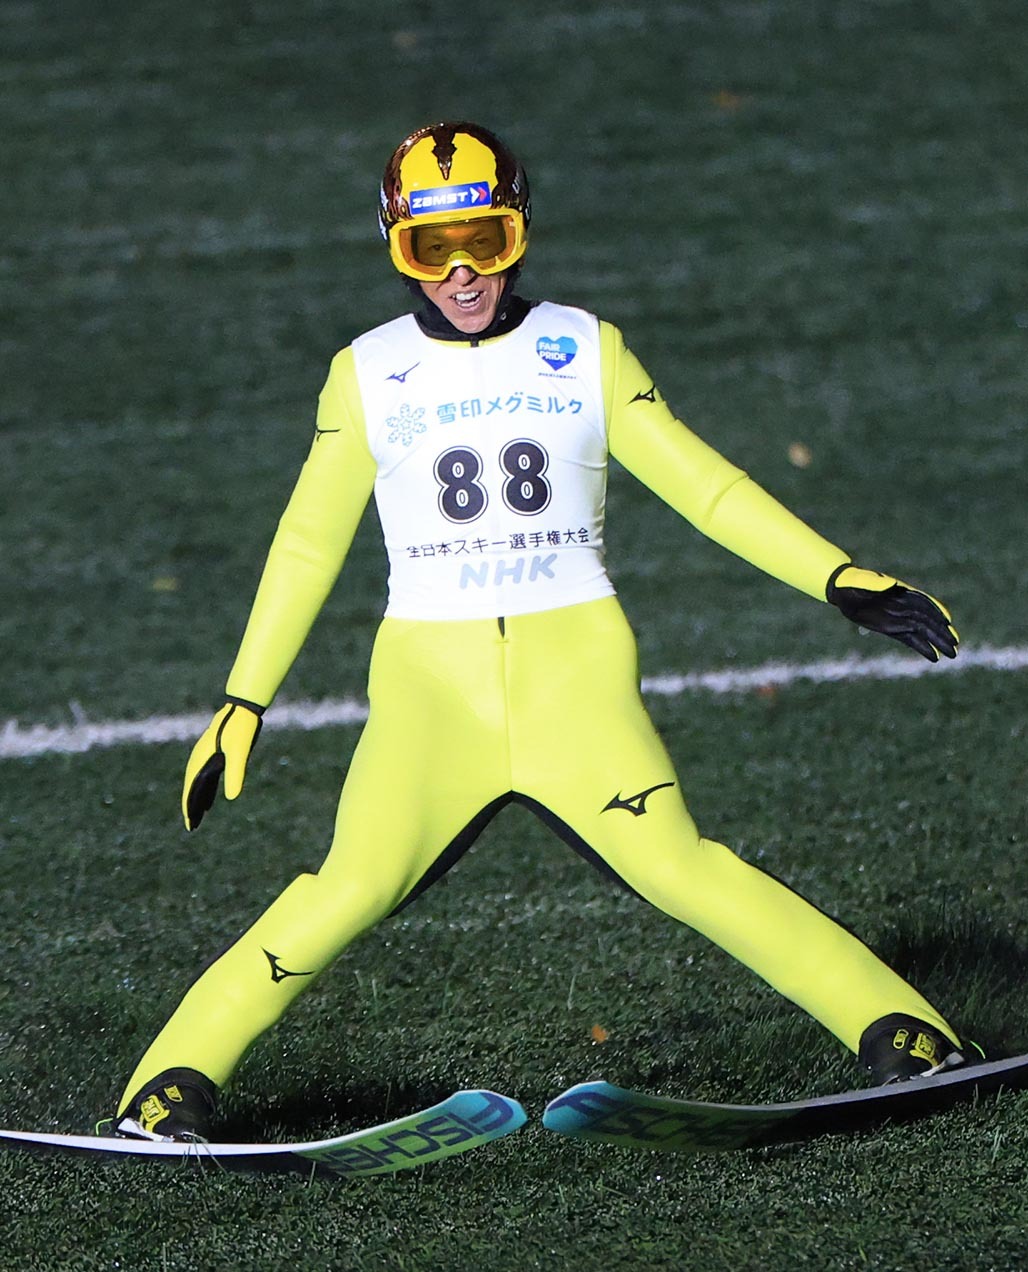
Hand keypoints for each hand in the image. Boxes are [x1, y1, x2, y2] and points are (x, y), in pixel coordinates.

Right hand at [181, 700, 263, 829]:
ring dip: (197, 800)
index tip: (190, 824)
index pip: (192, 789)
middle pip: (192, 788)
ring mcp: (205, 755)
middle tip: (192, 826)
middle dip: (191, 807)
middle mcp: (199, 759)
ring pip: (197, 783)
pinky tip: (210, 801)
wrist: (242, 707)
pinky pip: (205, 777)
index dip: (190, 807)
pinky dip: (205, 791)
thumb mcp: (239, 752)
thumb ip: (235, 773)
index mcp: (202, 760)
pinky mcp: (213, 753)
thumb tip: (232, 797)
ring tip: (198, 818)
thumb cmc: (241, 728)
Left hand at [826, 564, 958, 662]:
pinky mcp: (892, 628)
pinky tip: (934, 657)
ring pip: (923, 631)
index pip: (923, 603)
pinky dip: (923, 648)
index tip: (948, 622)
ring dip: (938, 642)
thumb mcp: (861, 581)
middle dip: (942, 632)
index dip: (936, 612)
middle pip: (928, 620)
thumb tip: (892, 584)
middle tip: (956, 645)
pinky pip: (911, 639)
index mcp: (901, 593)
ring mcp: (900, 618)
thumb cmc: (853, 582)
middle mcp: (905, 606)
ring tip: (952, 654)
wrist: (843, 590)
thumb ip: (875, 583)